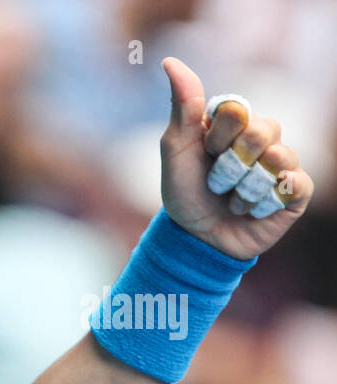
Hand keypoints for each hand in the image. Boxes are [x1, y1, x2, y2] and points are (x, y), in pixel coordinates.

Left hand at [159, 57, 314, 259]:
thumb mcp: (175, 150)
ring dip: (242, 190)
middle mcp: (265, 136)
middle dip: (229, 166)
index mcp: (236, 121)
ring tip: (232, 201)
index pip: (237, 110)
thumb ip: (182, 106)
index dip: (217, 137)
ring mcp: (283, 163)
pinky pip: (293, 185)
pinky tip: (252, 212)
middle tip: (216, 183)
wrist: (195, 239)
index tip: (204, 154)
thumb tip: (170, 61)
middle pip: (262, 131)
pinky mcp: (296, 192)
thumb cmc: (184, 192)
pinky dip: (263, 204)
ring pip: (277, 161)